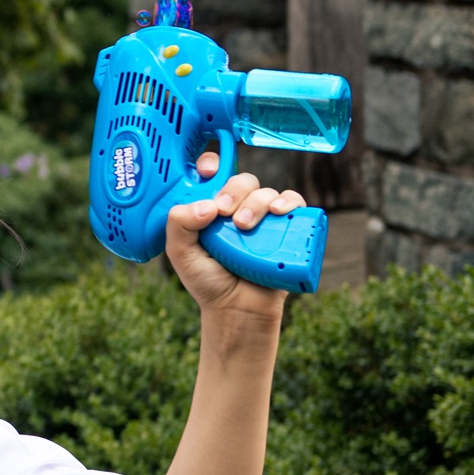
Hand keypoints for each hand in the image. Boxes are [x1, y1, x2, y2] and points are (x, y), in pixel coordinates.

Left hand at [166, 170, 305, 317]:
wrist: (238, 309)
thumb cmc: (207, 280)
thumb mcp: (180, 253)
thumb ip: (179, 225)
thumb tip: (206, 205)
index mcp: (210, 208)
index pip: (212, 174)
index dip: (210, 164)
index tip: (207, 171)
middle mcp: (237, 208)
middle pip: (241, 180)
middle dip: (233, 190)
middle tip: (225, 213)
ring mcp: (263, 217)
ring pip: (265, 191)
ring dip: (256, 202)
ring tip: (245, 226)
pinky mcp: (286, 228)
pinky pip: (294, 203)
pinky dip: (289, 201)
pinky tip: (279, 211)